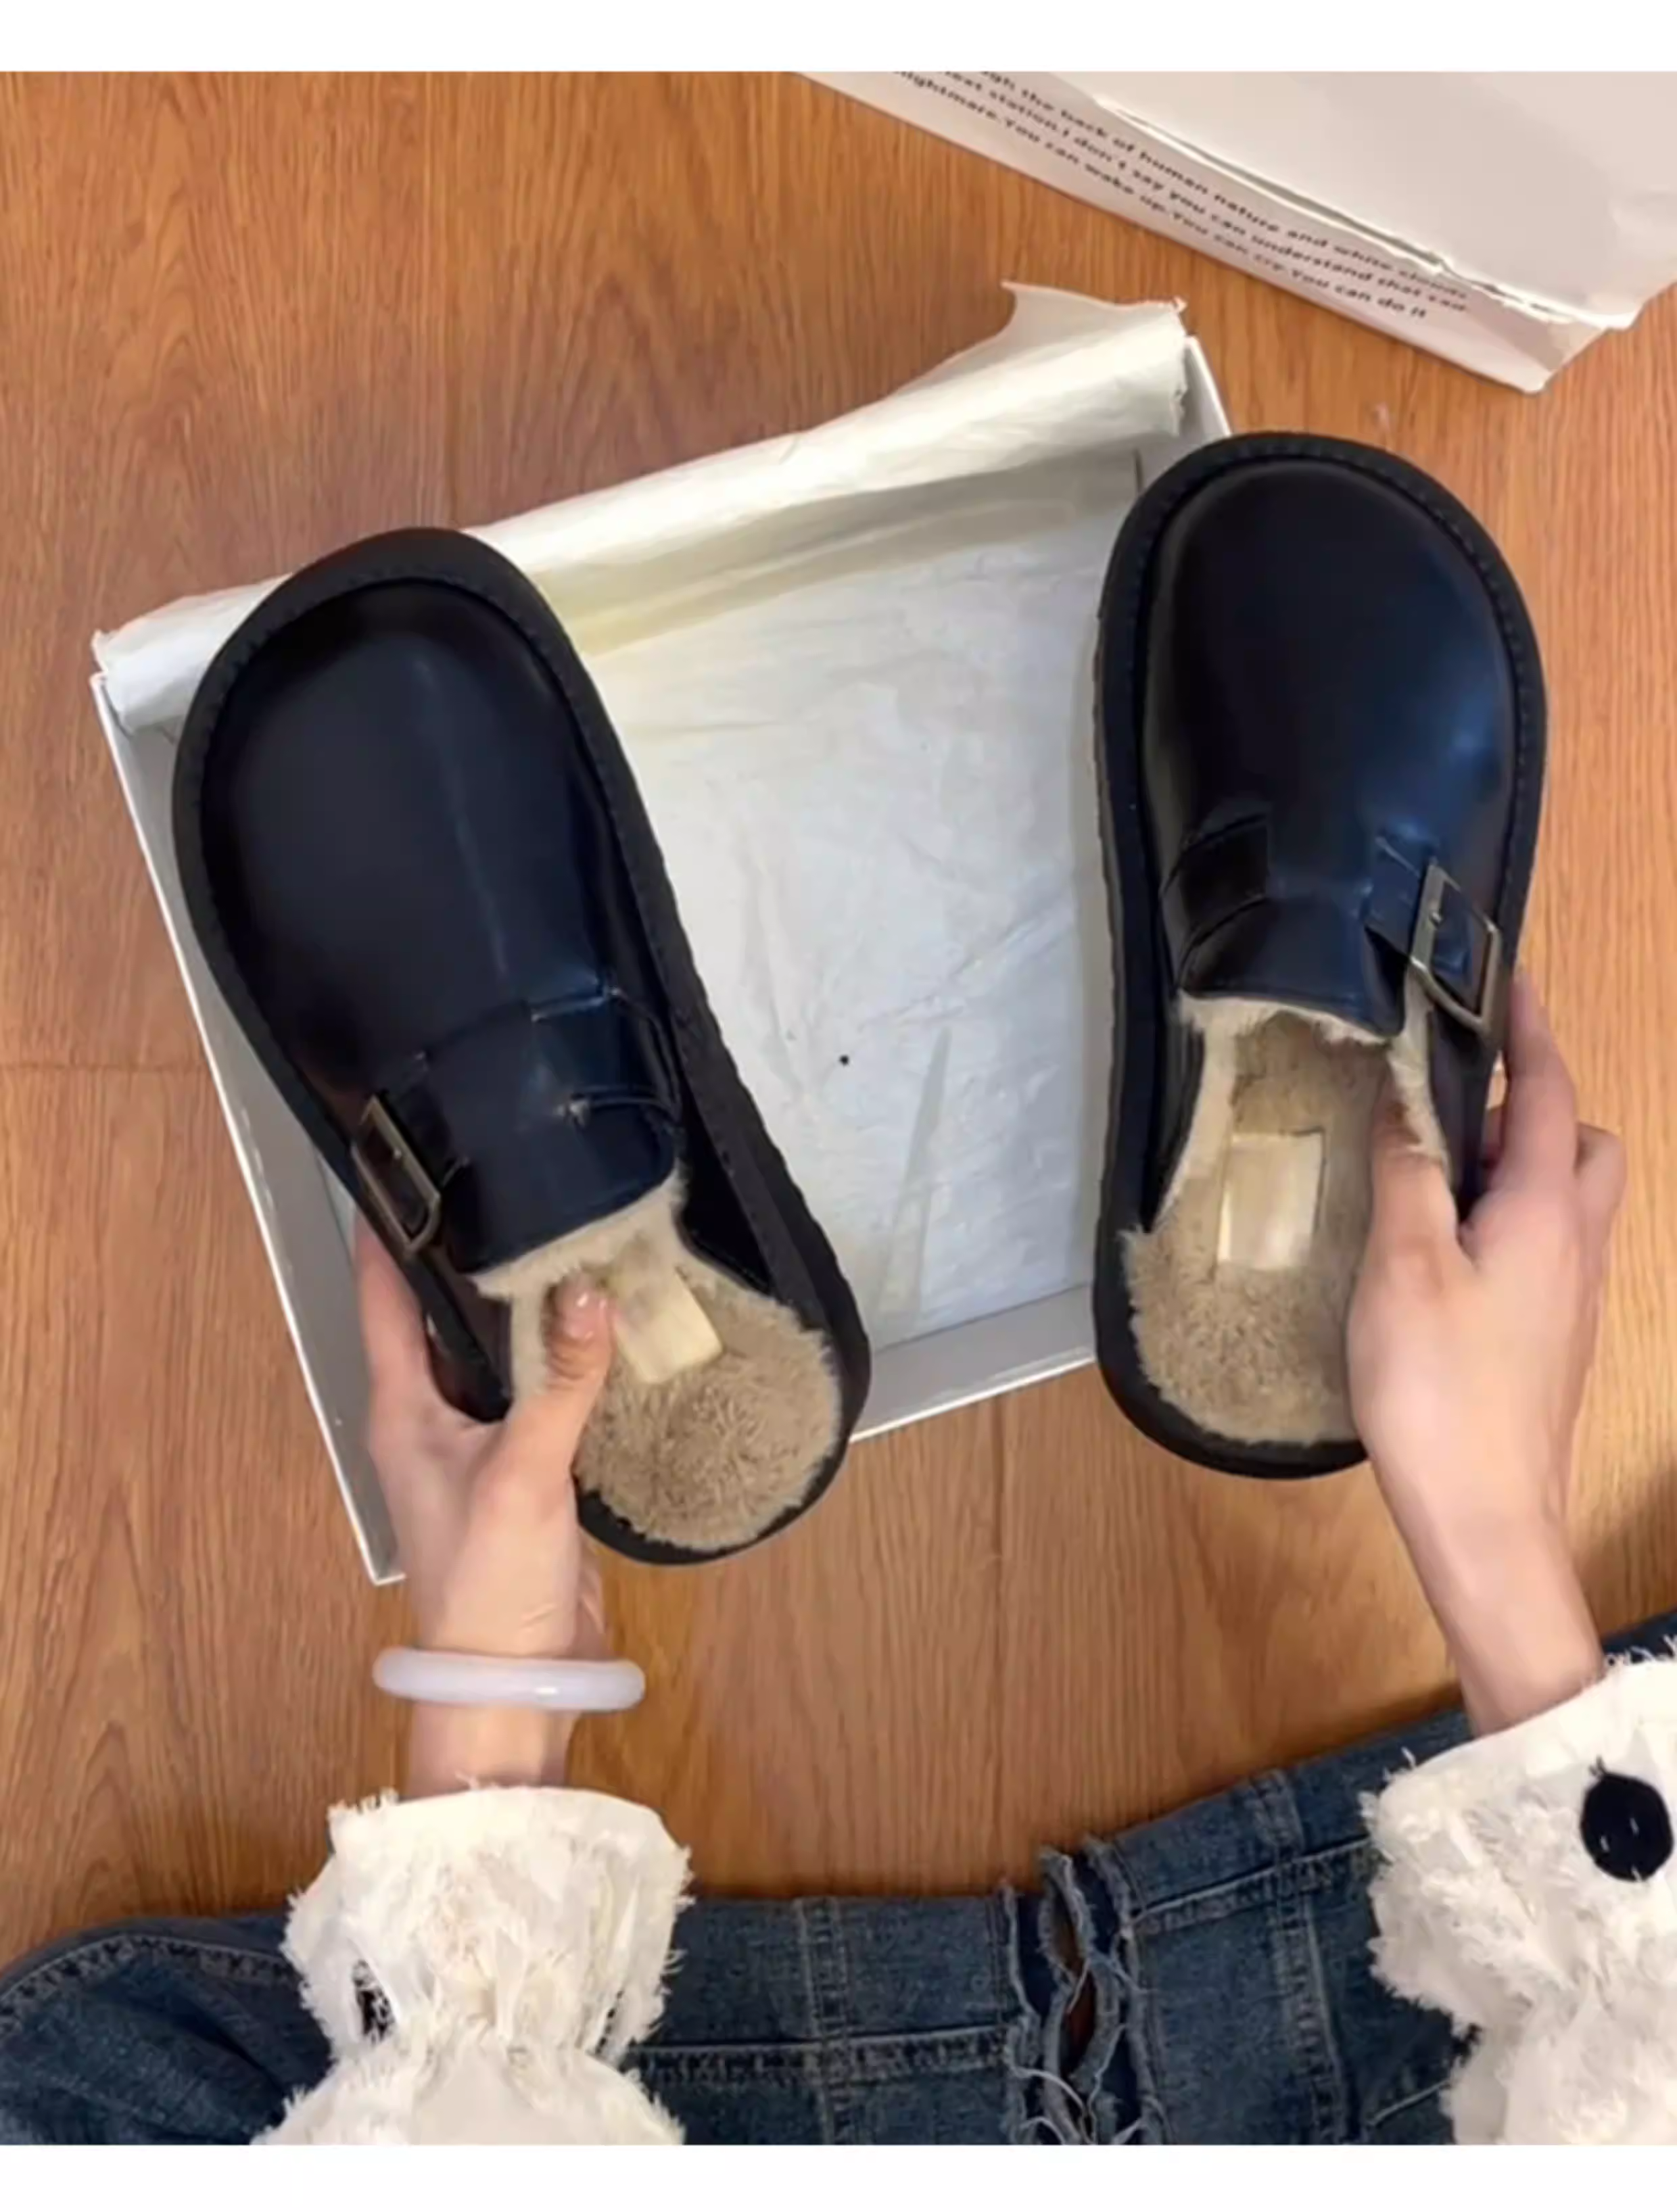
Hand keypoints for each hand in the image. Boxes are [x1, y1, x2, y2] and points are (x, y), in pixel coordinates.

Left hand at [356, 1223, 615, 1793]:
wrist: (515, 1682)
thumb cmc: (489, 1578)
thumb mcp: (525, 1474)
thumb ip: (559, 1380)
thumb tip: (592, 1287)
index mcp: (402, 1407)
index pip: (381, 1295)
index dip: (388, 1227)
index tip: (407, 1156)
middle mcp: (432, 1414)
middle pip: (444, 1312)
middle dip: (475, 1250)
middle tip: (522, 1171)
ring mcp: (481, 1440)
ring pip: (497, 1348)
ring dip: (528, 1301)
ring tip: (574, 1227)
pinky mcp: (528, 1466)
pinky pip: (541, 1388)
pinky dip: (565, 1351)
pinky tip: (606, 1318)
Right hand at [1348, 975, 1624, 1732]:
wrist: (1488, 1518)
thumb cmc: (1439, 1389)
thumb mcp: (1402, 1267)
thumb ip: (1404, 1171)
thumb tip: (1402, 1096)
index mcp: (1543, 1210)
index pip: (1550, 1090)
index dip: (1529, 1029)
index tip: (1509, 974)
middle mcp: (1576, 1243)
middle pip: (1581, 1142)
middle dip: (1535, 1103)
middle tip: (1455, 1106)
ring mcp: (1573, 1296)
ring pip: (1567, 1198)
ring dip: (1517, 1164)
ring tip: (1433, 1178)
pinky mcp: (1554, 1339)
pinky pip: (1547, 1246)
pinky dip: (1507, 1218)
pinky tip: (1442, 1252)